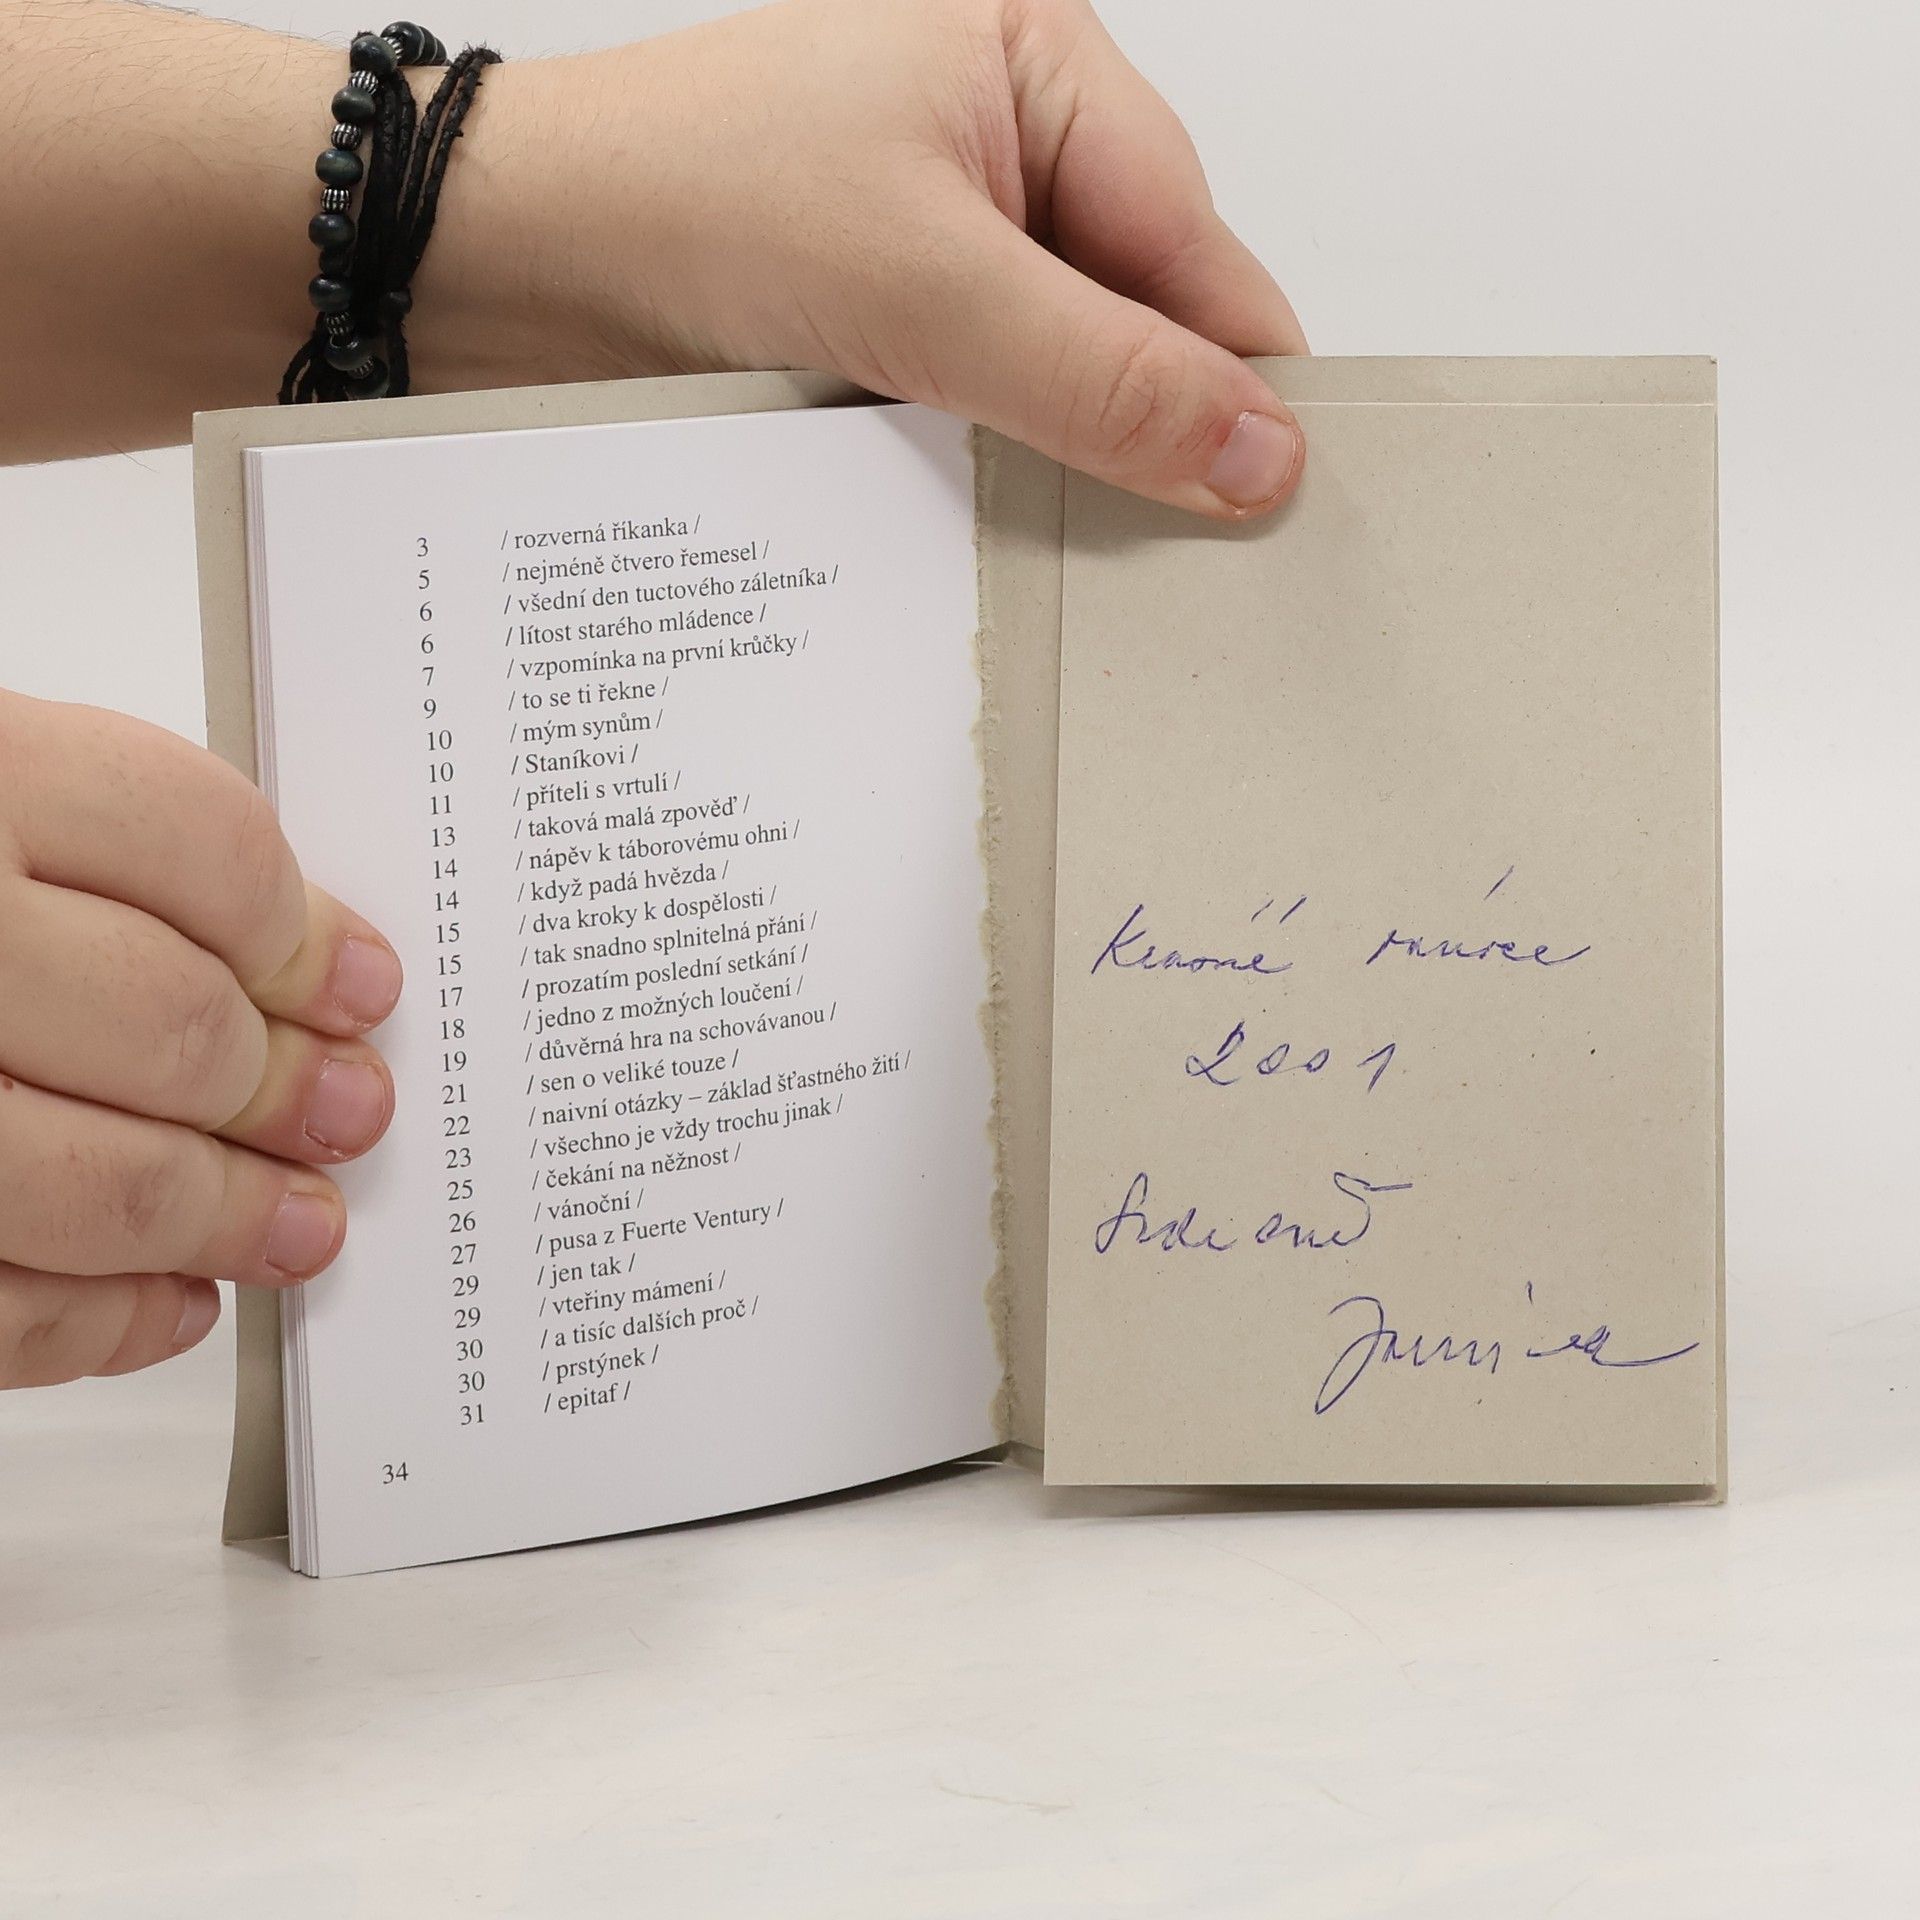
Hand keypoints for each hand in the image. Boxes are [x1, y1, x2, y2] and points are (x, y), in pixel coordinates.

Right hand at [0, 692, 401, 1387]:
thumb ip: (86, 852)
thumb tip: (299, 965)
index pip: (196, 847)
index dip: (304, 930)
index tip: (357, 983)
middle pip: (170, 1025)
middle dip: (284, 1088)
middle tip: (347, 1114)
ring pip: (93, 1183)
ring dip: (222, 1218)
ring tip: (294, 1226)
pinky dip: (93, 1321)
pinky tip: (164, 1301)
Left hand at [425, 0, 1308, 517]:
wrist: (502, 265)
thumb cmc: (681, 201)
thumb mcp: (928, 289)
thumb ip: (1106, 377)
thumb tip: (1260, 455)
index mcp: (1041, 68)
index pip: (1200, 250)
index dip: (1242, 381)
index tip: (1277, 503)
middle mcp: (1005, 144)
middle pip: (1142, 318)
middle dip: (1147, 432)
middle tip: (1175, 560)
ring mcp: (944, 239)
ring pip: (1066, 378)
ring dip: (1064, 462)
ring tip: (1062, 543)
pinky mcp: (890, 322)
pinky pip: (991, 411)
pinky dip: (997, 473)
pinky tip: (993, 527)